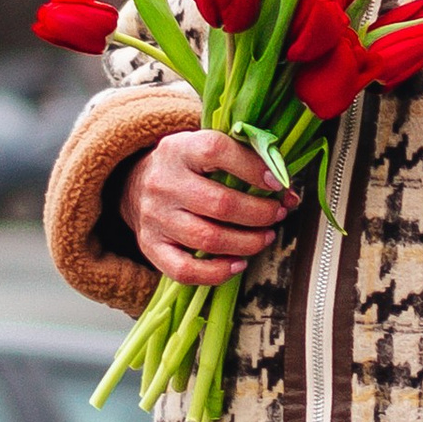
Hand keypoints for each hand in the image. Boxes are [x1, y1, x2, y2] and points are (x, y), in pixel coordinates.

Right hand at [120, 127, 293, 284]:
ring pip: (209, 240)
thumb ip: (245, 159)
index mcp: (179, 149)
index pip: (217, 152)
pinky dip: (217, 273)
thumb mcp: (206, 148)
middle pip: (220, 204)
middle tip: (278, 214)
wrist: (135, 184)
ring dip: (248, 243)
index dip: (253, 168)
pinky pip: (185, 271)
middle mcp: (163, 183)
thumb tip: (288, 193)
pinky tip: (238, 263)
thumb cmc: (186, 167)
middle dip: (260, 214)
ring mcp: (155, 217)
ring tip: (265, 237)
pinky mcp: (150, 246)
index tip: (277, 183)